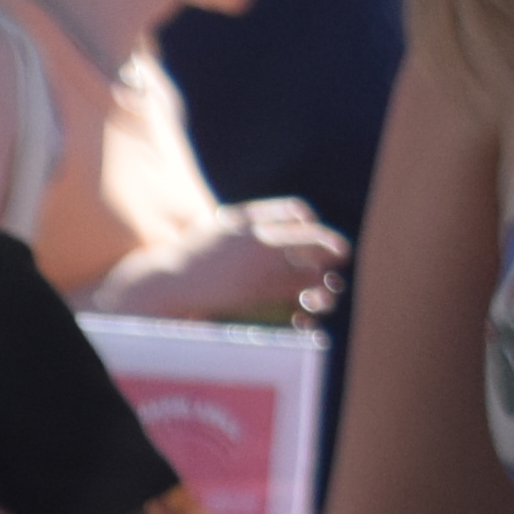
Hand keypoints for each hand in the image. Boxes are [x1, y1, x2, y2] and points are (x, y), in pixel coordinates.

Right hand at [125, 199, 350, 324]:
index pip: (297, 212)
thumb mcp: (218, 223)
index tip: (312, 230)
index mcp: (252, 218)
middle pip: (312, 237)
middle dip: (332, 246)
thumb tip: (278, 218)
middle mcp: (260, 238)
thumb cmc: (190, 253)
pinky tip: (311, 302)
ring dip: (323, 275)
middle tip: (343, 254)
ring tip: (329, 283)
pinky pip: (295, 291)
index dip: (310, 222)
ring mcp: (259, 264)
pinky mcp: (257, 288)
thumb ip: (248, 216)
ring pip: (309, 267)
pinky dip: (308, 296)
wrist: (170, 280)